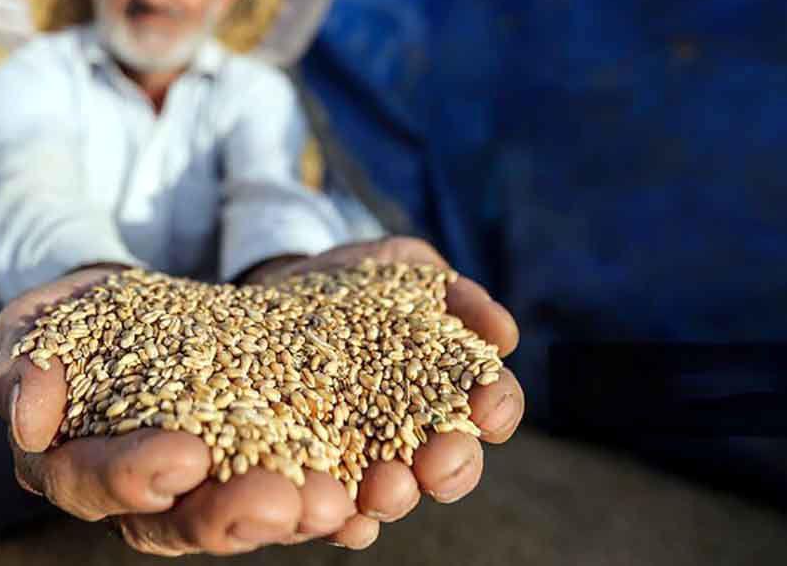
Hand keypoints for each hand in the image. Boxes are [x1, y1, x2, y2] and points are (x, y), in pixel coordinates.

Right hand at [0, 268, 356, 554]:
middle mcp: (164, 497)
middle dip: (244, 514)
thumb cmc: (85, 320)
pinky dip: (366, 489)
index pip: (103, 486)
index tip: (184, 454)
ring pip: (272, 518)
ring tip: (357, 497)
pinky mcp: (290, 463)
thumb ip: (25, 360)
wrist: (157, 307)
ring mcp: (230, 487)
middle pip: (197, 524)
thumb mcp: (43, 323)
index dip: (138, 476)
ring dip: (318, 512)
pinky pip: (329, 492)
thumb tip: (26, 415)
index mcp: (91, 467)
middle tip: (287, 499)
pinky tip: (396, 481)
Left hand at [242, 236, 524, 547]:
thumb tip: (502, 334)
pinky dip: (340, 518)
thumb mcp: (404, 268)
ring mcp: (367, 456)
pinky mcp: (316, 470)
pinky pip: (333, 507)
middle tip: (437, 464)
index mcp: (451, 388)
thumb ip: (457, 296)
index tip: (488, 409)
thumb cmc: (359, 282)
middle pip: (450, 463)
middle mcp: (417, 433)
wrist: (283, 289)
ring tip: (382, 490)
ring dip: (395, 497)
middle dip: (450, 467)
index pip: (490, 405)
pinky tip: (338, 515)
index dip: (496, 409)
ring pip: (393, 492)